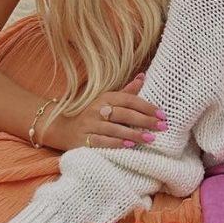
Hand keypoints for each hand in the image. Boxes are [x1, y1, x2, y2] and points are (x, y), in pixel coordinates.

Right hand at [42, 74, 166, 150]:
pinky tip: (129, 146)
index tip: (162, 114)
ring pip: (115, 129)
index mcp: (106, 97)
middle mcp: (98, 109)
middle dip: (145, 121)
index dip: (147, 106)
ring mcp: (89, 125)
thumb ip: (126, 91)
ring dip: (134, 134)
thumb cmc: (91, 112)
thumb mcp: (107, 100)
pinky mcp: (82, 140)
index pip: (130, 100)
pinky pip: (101, 142)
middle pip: (125, 114)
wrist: (61, 126)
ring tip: (150, 139)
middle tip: (162, 127)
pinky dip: (116, 144)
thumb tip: (143, 76)